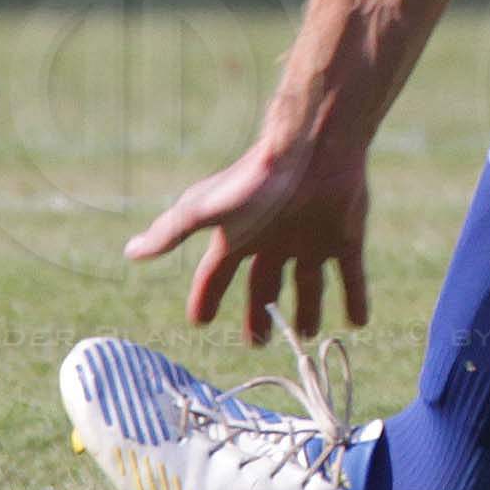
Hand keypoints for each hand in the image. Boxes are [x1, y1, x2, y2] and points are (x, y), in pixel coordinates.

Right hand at [127, 125, 371, 342]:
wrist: (316, 147)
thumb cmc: (258, 179)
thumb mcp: (207, 209)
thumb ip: (171, 232)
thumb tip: (130, 251)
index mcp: (241, 235)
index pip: (217, 274)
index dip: (207, 297)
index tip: (200, 322)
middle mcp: (276, 239)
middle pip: (265, 285)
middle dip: (260, 313)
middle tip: (258, 343)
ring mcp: (313, 238)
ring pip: (309, 283)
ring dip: (308, 309)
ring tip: (307, 334)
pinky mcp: (346, 236)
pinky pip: (352, 274)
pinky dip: (355, 298)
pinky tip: (358, 323)